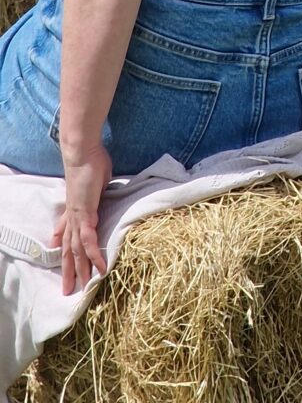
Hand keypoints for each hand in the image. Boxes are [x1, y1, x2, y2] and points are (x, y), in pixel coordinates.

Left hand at [54, 143, 110, 294]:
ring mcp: (78, 218)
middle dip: (69, 270)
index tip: (61, 259)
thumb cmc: (92, 162)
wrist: (82, 153)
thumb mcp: (94, 180)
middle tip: (68, 290)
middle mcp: (73, 217)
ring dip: (81, 269)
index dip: (63, 247)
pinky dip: (94, 255)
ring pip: (77, 251)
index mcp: (74, 210)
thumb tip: (98, 189)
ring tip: (85, 287)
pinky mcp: (86, 215)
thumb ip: (95, 190)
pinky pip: (89, 241)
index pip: (66, 233)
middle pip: (68, 250)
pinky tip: (99, 267)